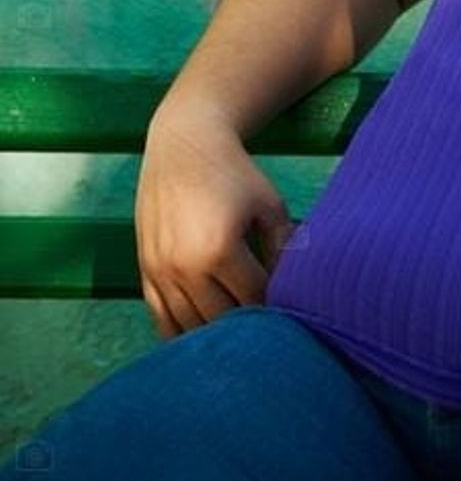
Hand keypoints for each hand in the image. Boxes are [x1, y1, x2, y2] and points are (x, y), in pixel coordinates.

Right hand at [135, 106, 297, 338]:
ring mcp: (160, 273)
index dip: (274, 305)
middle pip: (221, 319)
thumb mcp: (269, 204)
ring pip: (189, 325)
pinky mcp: (145, 271)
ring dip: (214, 331)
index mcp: (219, 251)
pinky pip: (161, 318)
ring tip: (238, 329)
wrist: (184, 147)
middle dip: (246, 324)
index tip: (287, 306)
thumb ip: (284, 246)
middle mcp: (184, 268)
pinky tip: (201, 333)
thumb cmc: (233, 173)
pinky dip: (180, 331)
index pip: (253, 298)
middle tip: (265, 322)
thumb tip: (294, 286)